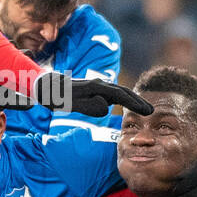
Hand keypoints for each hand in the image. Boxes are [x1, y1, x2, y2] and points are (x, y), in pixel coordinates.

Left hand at [31, 73, 153, 117]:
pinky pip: (112, 95)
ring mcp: (96, 87)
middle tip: (151, 111)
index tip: (148, 112)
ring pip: (119, 93)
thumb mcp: (72, 104)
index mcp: (96, 87)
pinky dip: (123, 100)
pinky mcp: (93, 90)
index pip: (121, 95)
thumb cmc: (57, 97)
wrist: (45, 86)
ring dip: (132, 100)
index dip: (135, 104)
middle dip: (138, 101)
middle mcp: (98, 85)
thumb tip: (107, 107)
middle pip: (123, 92)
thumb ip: (89, 106)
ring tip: (144, 110)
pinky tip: (125, 106)